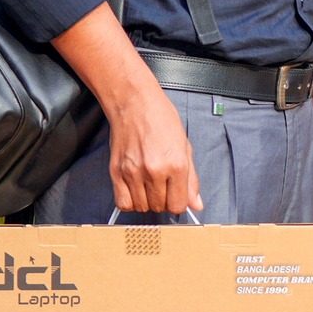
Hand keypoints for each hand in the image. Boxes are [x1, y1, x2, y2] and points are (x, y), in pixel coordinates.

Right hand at [49, 2, 199, 215]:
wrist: (135, 104)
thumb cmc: (162, 120)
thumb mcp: (185, 146)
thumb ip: (191, 179)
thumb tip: (197, 204)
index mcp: (176, 165)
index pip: (178, 205)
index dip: (179, 202)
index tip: (176, 195)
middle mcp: (154, 172)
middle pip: (160, 207)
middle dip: (164, 201)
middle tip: (163, 186)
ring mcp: (133, 173)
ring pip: (142, 207)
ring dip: (147, 202)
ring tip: (150, 186)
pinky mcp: (116, 173)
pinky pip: (123, 203)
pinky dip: (130, 202)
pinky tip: (135, 190)